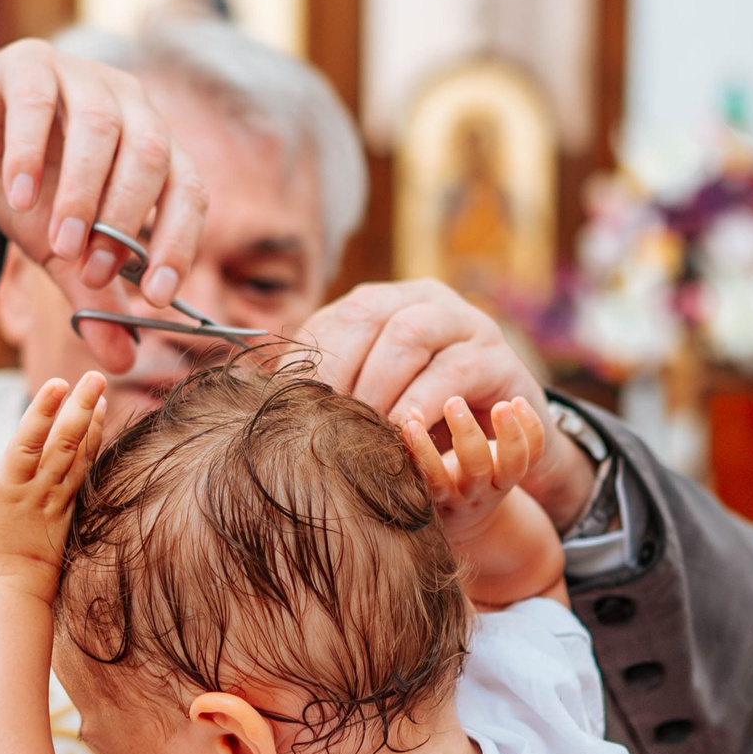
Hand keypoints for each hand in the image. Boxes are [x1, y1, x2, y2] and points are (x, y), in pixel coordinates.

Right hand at [0, 42, 209, 371]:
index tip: (157, 295)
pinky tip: (19, 197)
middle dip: (126, 219)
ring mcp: (82, 75)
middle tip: (94, 270)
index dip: (181, 240)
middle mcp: (130, 104)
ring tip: (58, 243)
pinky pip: (37, 103)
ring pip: (99, 127)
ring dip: (82, 193)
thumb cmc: (31, 194)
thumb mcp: (62, 253)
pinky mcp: (28, 64)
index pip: (190, 188)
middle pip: (151, 153)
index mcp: (155, 145)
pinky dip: (30, 154)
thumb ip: (94, 297)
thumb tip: (123, 360)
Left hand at [0, 374, 106, 600]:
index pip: (81, 456)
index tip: (101, 400)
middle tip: (95, 378)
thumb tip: (61, 486)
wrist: (6, 595)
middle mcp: (40, 491)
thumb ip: (55, 502)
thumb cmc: (26, 570)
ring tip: (57, 384)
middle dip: (81, 409)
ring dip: (44, 413)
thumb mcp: (50, 530)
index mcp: (58, 498)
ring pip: (32, 447)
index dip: (93, 426)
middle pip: (66, 444)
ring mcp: (12, 493)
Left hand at [302, 280, 598, 530]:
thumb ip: (326, 390)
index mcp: (386, 303)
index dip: (311, 361)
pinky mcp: (500, 358)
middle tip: (322, 424)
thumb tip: (252, 393)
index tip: (288, 409)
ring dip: (379, 386)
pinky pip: (457, 368)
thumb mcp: (368, 405)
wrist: (493, 453)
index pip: (337, 317)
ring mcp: (467, 323)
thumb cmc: (416, 429)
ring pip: (410, 333)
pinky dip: (424, 402)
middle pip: (369, 314)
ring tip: (363, 432)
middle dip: (340, 371)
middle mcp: (426, 300)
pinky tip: (405, 433)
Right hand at [402, 396, 543, 548]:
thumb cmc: (432, 485)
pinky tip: (519, 401)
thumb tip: (407, 413)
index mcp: (442, 494)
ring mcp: (499, 484)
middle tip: (454, 402)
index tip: (410, 424)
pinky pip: (534, 454)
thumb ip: (409, 453)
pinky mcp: (518, 473)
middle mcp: (472, 491)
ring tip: (501, 405)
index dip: (422, 453)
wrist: (465, 514)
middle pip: (476, 469)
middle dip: (467, 435)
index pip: (433, 478)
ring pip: (512, 465)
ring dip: (508, 433)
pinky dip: (532, 428)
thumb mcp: (416, 481)